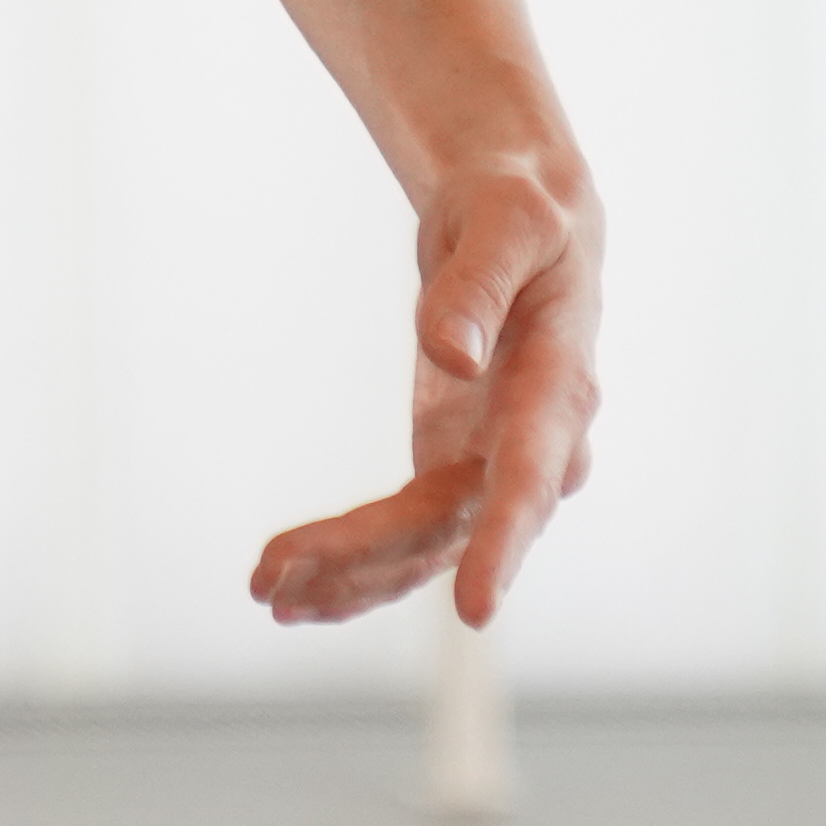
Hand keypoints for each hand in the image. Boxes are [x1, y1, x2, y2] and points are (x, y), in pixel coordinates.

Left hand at [246, 162, 598, 631]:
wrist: (523, 224)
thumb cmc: (519, 213)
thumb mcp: (506, 225)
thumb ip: (477, 287)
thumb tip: (450, 354)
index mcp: (561, 388)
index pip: (531, 478)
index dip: (503, 543)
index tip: (475, 611)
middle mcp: (538, 446)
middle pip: (450, 522)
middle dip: (366, 558)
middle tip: (273, 575)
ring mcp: (494, 466)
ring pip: (423, 544)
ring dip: (347, 576)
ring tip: (264, 591)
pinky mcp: (455, 469)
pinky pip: (408, 536)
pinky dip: (355, 566)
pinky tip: (297, 594)